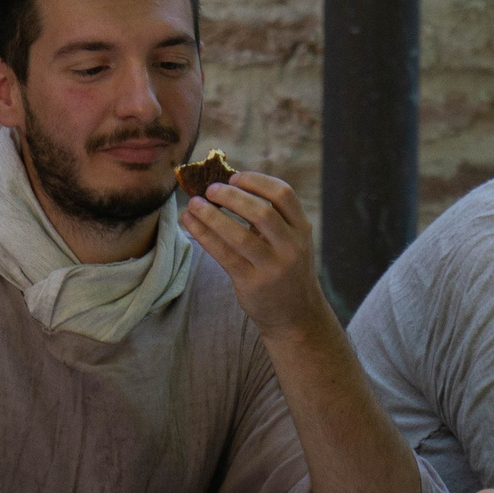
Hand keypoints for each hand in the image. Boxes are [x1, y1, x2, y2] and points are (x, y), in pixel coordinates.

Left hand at [179, 171, 329, 340]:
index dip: (256, 180)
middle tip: (210, 189)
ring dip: (212, 216)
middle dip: (232, 196)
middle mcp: (291, 247)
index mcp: (302, 229)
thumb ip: (269, 218)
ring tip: (194, 204)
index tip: (234, 177)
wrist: (296, 315)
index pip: (283, 194)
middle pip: (261, 212)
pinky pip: (224, 255)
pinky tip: (191, 223)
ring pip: (239, 235)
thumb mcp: (290, 241)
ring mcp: (273, 267)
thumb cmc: (286, 269)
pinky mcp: (253, 283)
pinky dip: (204, 236)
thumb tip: (226, 186)